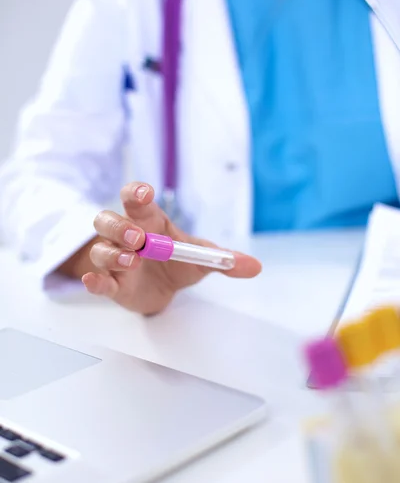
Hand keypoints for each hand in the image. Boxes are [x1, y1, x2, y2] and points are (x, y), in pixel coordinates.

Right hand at [81, 182, 261, 314]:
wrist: (164, 289)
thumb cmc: (178, 262)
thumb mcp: (202, 258)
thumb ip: (224, 260)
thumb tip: (255, 266)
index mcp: (149, 221)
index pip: (135, 200)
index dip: (135, 193)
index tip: (143, 193)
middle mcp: (126, 236)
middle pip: (108, 220)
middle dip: (119, 226)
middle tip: (138, 237)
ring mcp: (115, 260)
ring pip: (100, 249)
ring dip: (111, 253)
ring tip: (131, 261)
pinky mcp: (112, 285)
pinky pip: (96, 280)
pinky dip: (93, 280)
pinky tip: (96, 282)